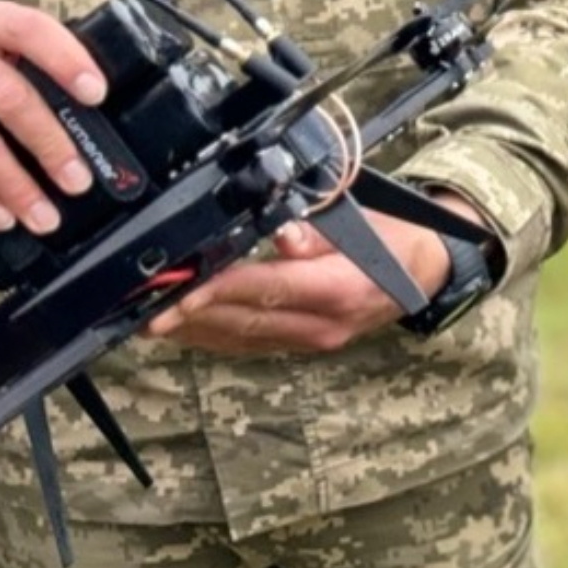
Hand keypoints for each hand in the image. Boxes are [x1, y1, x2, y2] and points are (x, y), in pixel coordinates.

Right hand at [0, 0, 106, 232]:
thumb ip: (24, 63)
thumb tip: (84, 116)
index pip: (28, 29)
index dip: (65, 59)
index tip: (96, 94)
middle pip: (7, 98)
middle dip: (49, 145)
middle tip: (78, 180)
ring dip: (16, 187)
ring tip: (45, 215)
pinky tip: (0, 216)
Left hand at [145, 194, 484, 353]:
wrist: (425, 274)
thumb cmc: (392, 240)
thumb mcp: (363, 223)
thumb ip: (318, 231)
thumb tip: (284, 235)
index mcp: (337, 290)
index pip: (266, 290)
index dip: (218, 292)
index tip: (178, 292)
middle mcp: (322, 325)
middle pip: (244, 320)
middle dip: (190, 315)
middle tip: (142, 309)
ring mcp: (313, 340)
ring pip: (241, 338)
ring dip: (193, 329)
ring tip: (148, 319)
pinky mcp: (303, 344)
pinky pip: (250, 343)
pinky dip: (214, 335)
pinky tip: (184, 327)